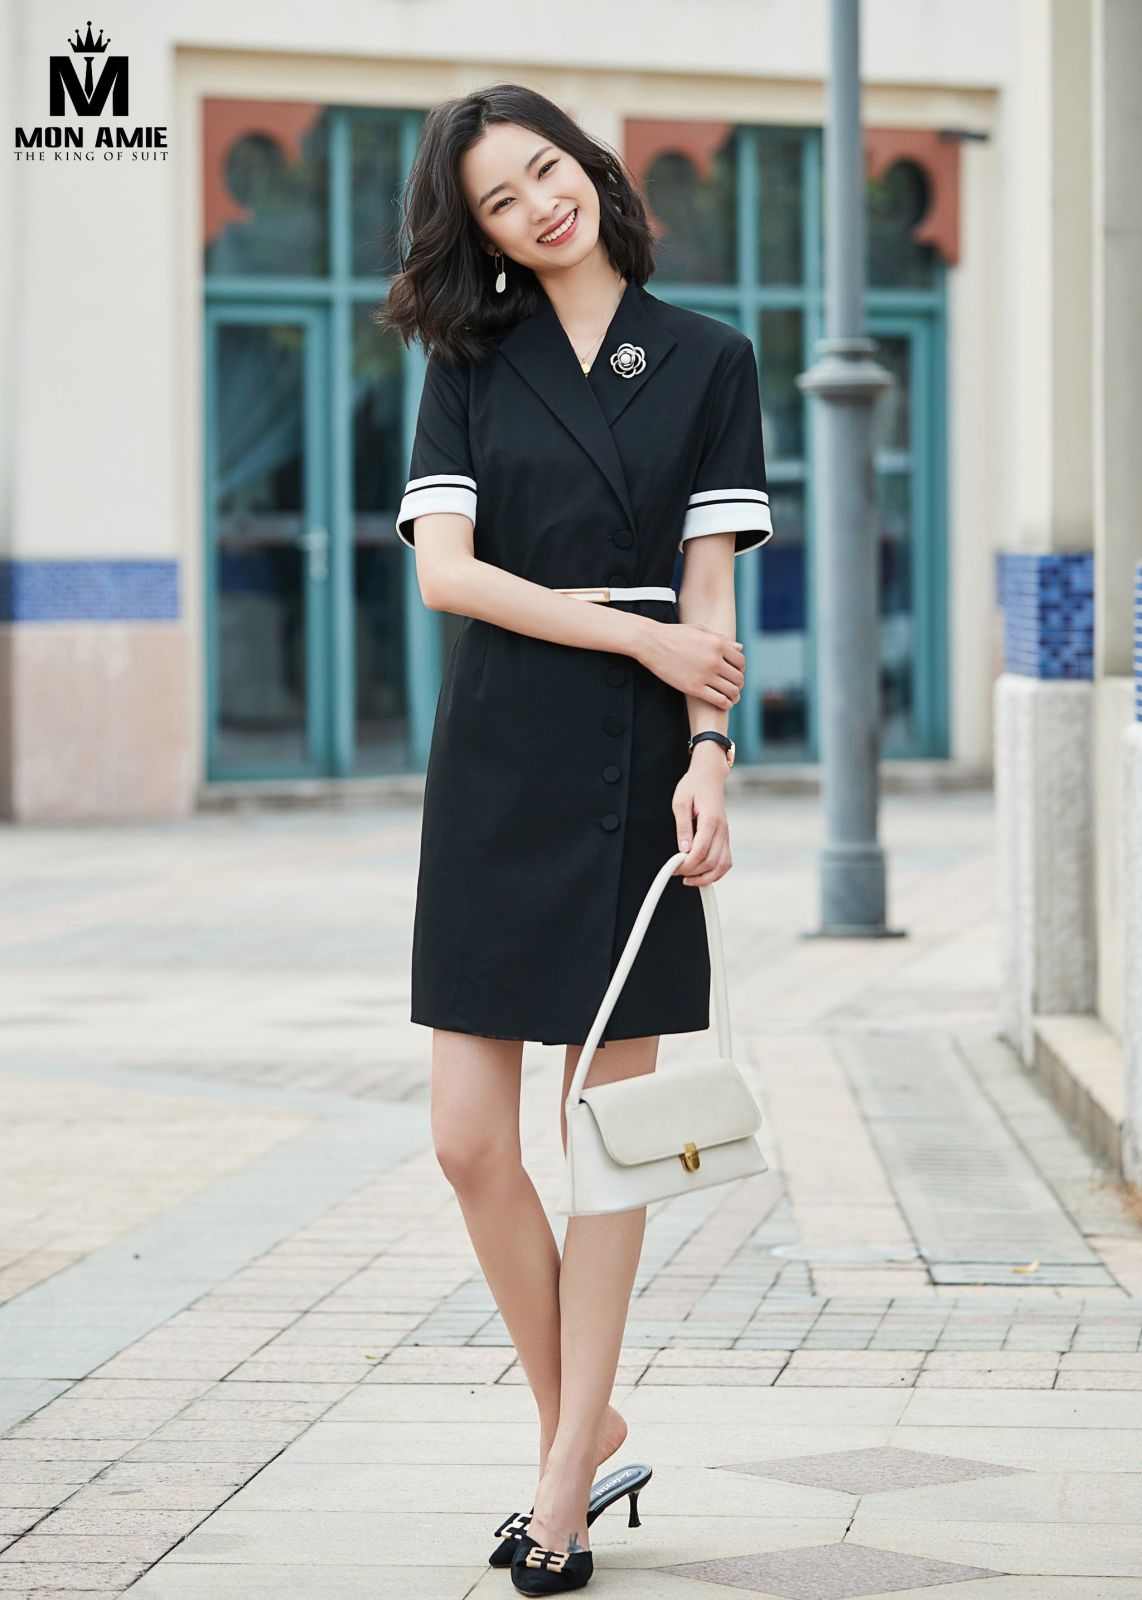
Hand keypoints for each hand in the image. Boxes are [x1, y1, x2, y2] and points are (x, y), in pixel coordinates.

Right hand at [636, 620, 744, 708]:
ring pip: (732, 691)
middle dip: (738, 684)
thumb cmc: (675, 635)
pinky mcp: (694, 688)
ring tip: (731, 698)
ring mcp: (705, 674)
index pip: (740, 661)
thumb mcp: (700, 631)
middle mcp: (715, 659)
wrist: (651, 642)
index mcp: (718, 644)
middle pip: (738, 677)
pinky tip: (723, 704)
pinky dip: (725, 704)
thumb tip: (740, 648)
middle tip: (733, 687)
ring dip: (734, 696)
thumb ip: (722, 639)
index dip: (740, 669)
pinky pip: (719, 700)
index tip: (735, 673)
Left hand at [671, 750, 732, 885]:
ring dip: (706, 877)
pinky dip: (716, 872)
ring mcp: (726, 834)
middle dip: (693, 873)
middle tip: (677, 872)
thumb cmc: (694, 786)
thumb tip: (683, 849)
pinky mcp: (725, 837)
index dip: (687, 865)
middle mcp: (722, 830)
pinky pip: (726, 861)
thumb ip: (682, 827)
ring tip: (689, 878)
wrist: (709, 776)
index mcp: (711, 821)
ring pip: (722, 866)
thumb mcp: (680, 802)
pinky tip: (703, 874)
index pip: (701, 851)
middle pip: (712, 862)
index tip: (674, 868)